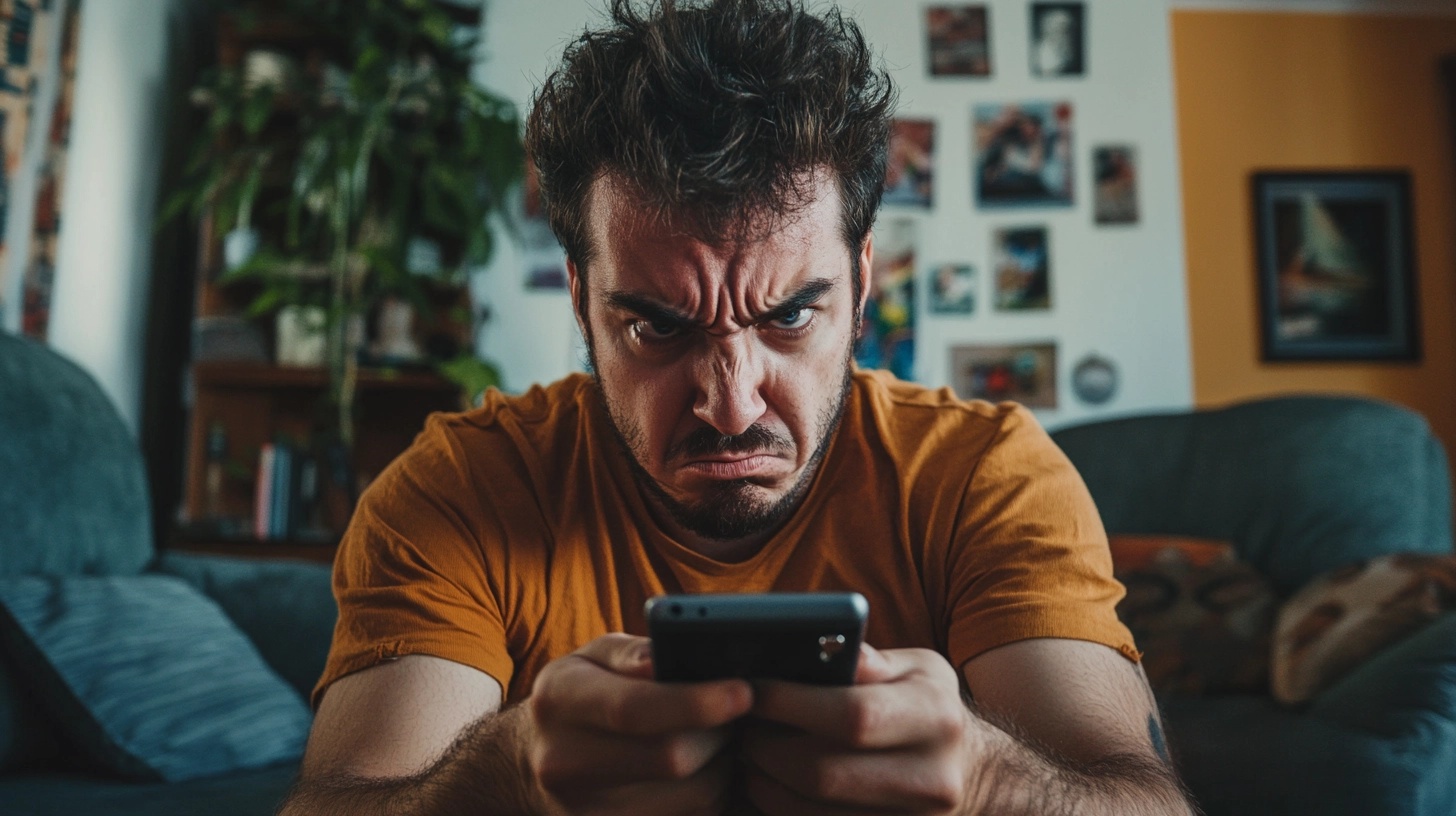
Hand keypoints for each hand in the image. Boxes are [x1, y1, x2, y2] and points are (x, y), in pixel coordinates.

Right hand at [526, 633, 753, 815]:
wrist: (530, 761)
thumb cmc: (578, 697)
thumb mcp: (591, 657)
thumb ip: (631, 653)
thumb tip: (664, 656)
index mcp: (560, 700)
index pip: (633, 708)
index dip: (695, 702)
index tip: (743, 692)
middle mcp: (563, 762)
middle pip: (672, 759)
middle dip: (720, 733)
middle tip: (736, 712)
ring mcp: (584, 813)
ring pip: (692, 796)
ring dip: (721, 765)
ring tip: (716, 739)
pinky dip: (711, 795)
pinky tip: (704, 770)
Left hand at [740, 644, 978, 815]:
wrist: (975, 775)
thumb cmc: (930, 709)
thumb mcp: (918, 670)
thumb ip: (869, 661)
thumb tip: (822, 646)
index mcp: (935, 717)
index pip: (852, 715)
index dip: (790, 703)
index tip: (752, 689)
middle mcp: (932, 778)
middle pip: (822, 773)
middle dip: (766, 747)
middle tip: (741, 725)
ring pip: (810, 812)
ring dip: (765, 782)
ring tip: (749, 752)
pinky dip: (782, 808)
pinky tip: (770, 783)